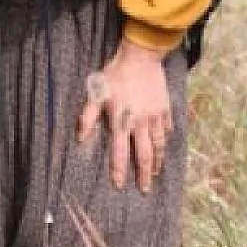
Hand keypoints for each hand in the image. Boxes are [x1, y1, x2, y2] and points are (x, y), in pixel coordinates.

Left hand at [77, 38, 171, 192]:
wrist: (141, 57)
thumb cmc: (115, 75)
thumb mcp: (96, 94)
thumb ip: (87, 117)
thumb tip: (80, 138)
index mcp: (122, 122)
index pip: (120, 153)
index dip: (119, 170)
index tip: (119, 185)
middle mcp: (140, 124)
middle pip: (144, 155)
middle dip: (144, 175)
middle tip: (145, 189)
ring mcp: (156, 117)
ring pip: (159, 145)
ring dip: (158, 161)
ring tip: (156, 173)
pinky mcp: (165, 108)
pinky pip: (167, 128)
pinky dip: (166, 139)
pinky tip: (165, 145)